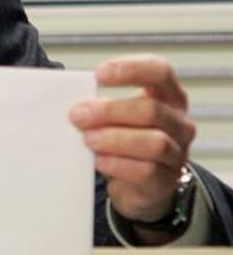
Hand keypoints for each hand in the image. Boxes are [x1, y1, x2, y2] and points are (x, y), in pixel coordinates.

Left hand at [69, 55, 194, 223]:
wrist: (142, 185)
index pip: (159, 72)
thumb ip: (103, 107)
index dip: (130, 69)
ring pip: (154, 143)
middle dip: (111, 111)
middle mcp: (179, 123)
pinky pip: (146, 172)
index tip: (99, 74)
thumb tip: (76, 107)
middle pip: (152, 110)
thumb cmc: (128, 141)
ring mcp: (176, 154)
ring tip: (88, 139)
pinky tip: (99, 161)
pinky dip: (118, 165)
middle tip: (79, 115)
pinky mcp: (165, 182)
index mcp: (169, 97)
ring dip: (115, 139)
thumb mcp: (119, 118)